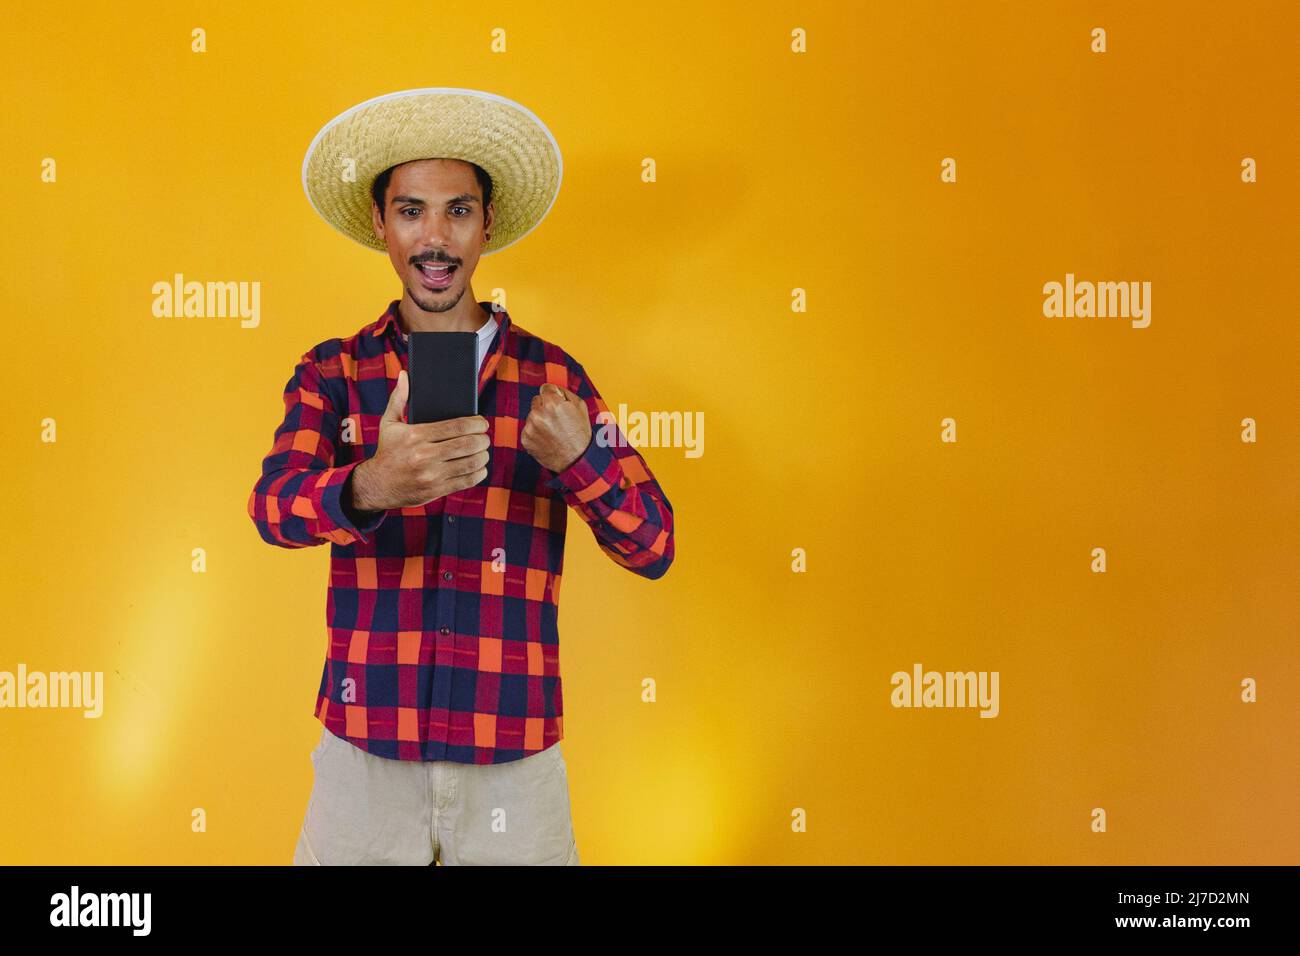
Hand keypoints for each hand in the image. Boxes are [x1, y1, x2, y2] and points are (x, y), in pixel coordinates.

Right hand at [349, 370, 490, 510]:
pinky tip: (479, 467)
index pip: (457, 426)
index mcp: (416, 435)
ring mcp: (431, 475)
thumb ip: (399, 398)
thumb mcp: (389, 423)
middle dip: (482, 439)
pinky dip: (479, 473)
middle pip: (468, 444)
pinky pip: (467, 481)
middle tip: (484, 436)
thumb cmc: (387, 451)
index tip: (482, 423)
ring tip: (483, 451)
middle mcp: (424, 455)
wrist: (377, 485)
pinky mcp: (436, 490)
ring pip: (471, 463)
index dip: (476, 423)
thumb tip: (405, 375)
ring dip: (483, 455)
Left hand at [520, 383, 591, 473]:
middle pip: (537, 401)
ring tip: (554, 432)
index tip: (558, 406)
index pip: (545, 389)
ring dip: (540, 421)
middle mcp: (538, 413)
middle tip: (558, 421)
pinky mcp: (525, 438)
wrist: (576, 460)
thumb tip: (552, 389)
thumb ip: (564, 393)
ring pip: (532, 416)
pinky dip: (535, 433)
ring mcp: (530, 426)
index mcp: (552, 403)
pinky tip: (547, 439)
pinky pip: (528, 429)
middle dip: (545, 408)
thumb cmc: (580, 433)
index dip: (554, 397)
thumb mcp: (580, 406)